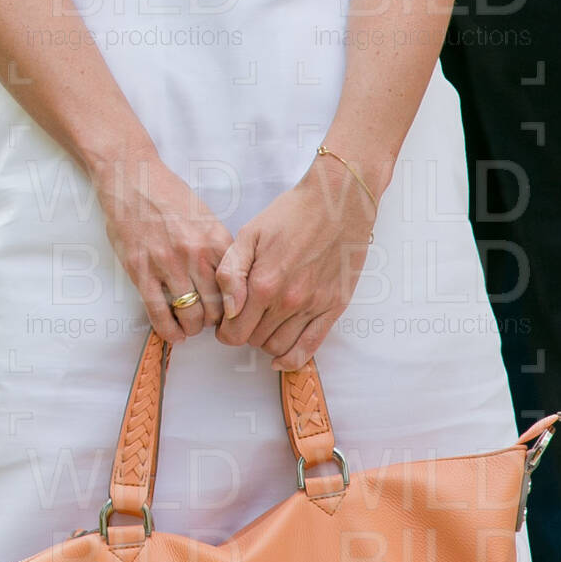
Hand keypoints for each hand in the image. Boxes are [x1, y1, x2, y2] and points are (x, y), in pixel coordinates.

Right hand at [95, 153, 232, 344]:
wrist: (132, 178)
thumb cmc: (169, 196)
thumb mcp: (205, 216)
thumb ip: (218, 247)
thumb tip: (230, 280)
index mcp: (216, 239)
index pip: (237, 287)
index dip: (236, 306)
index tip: (231, 312)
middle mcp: (195, 253)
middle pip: (216, 306)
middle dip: (215, 320)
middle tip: (209, 320)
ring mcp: (167, 263)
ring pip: (191, 314)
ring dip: (193, 326)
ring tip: (190, 325)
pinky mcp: (141, 271)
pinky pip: (159, 313)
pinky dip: (169, 330)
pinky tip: (174, 333)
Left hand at [216, 166, 374, 370]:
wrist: (336, 202)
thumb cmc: (290, 214)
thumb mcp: (248, 235)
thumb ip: (231, 274)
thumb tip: (228, 310)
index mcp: (263, 284)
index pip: (233, 333)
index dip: (224, 331)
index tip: (225, 322)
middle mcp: (288, 301)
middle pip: (254, 342)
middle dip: (243, 333)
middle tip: (245, 318)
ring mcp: (313, 307)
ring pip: (279, 347)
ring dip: (265, 343)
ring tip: (264, 324)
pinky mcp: (334, 308)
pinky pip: (310, 348)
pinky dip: (292, 360)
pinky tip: (281, 359)